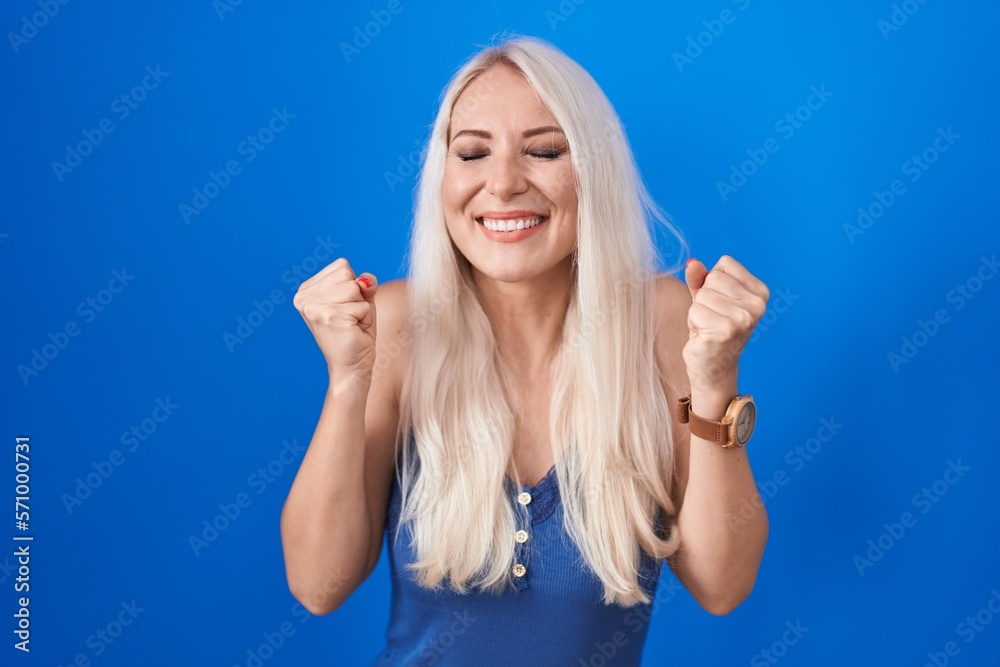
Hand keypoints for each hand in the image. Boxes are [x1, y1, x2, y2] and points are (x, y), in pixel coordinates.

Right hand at [292, 257, 377, 378]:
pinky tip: (354, 331)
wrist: (352, 367)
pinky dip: (366, 318)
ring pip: (355, 288)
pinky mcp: (329, 317)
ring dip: (362, 307)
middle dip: (358, 296)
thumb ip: (365, 282)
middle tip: (350, 318)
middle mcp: (304, 297)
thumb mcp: (361, 299)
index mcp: (306, 290)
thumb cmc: (356, 332)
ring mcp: (314, 307)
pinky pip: (362, 306)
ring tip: (352, 324)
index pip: (342, 266)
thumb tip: (364, 281)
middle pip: (347, 273)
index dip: (354, 286)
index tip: (345, 307)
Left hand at [683, 255, 768, 392]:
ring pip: (702, 295)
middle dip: (704, 298)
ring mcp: (743, 319)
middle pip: (712, 278)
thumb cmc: (712, 328)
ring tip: (709, 327)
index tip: (720, 304)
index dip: (713, 283)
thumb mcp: (708, 297)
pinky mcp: (725, 331)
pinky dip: (694, 323)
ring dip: (698, 311)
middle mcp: (757, 305)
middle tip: (713, 319)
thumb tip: (692, 263)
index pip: (725, 264)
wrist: (713, 367)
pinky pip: (695, 311)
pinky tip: (705, 336)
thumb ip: (701, 278)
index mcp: (760, 292)